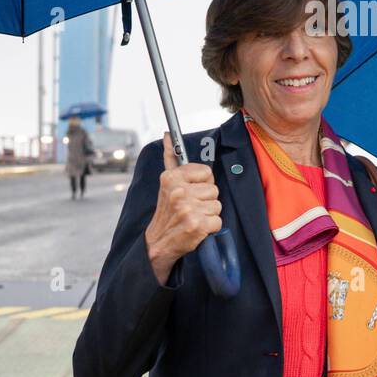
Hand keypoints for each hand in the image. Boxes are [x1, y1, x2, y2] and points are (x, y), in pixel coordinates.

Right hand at [144, 132, 222, 284]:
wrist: (158, 243)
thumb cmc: (167, 212)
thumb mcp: (166, 183)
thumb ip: (171, 158)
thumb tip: (167, 134)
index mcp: (171, 178)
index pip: (206, 172)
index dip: (202, 183)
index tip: (192, 191)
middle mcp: (178, 192)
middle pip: (214, 190)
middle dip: (205, 200)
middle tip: (190, 208)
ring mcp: (188, 209)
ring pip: (217, 205)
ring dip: (208, 214)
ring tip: (193, 218)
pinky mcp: (197, 225)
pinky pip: (218, 221)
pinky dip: (211, 228)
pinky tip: (197, 228)